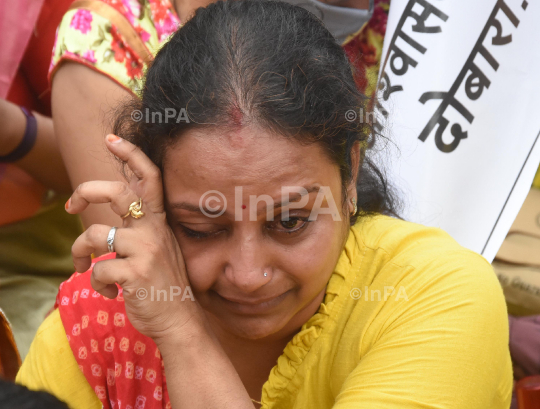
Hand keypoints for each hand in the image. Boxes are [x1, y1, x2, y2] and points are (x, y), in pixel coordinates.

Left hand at [66, 134, 204, 343]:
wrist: (179, 318)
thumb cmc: (162, 283)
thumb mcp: (156, 250)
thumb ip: (136, 232)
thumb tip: (104, 226)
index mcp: (159, 222)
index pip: (150, 179)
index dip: (131, 155)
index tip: (111, 140)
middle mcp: (153, 230)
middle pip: (117, 193)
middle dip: (86, 191)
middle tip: (71, 204)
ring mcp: (145, 250)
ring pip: (94, 233)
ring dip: (80, 251)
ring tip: (83, 266)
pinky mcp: (133, 272)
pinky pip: (97, 269)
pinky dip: (96, 282)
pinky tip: (110, 292)